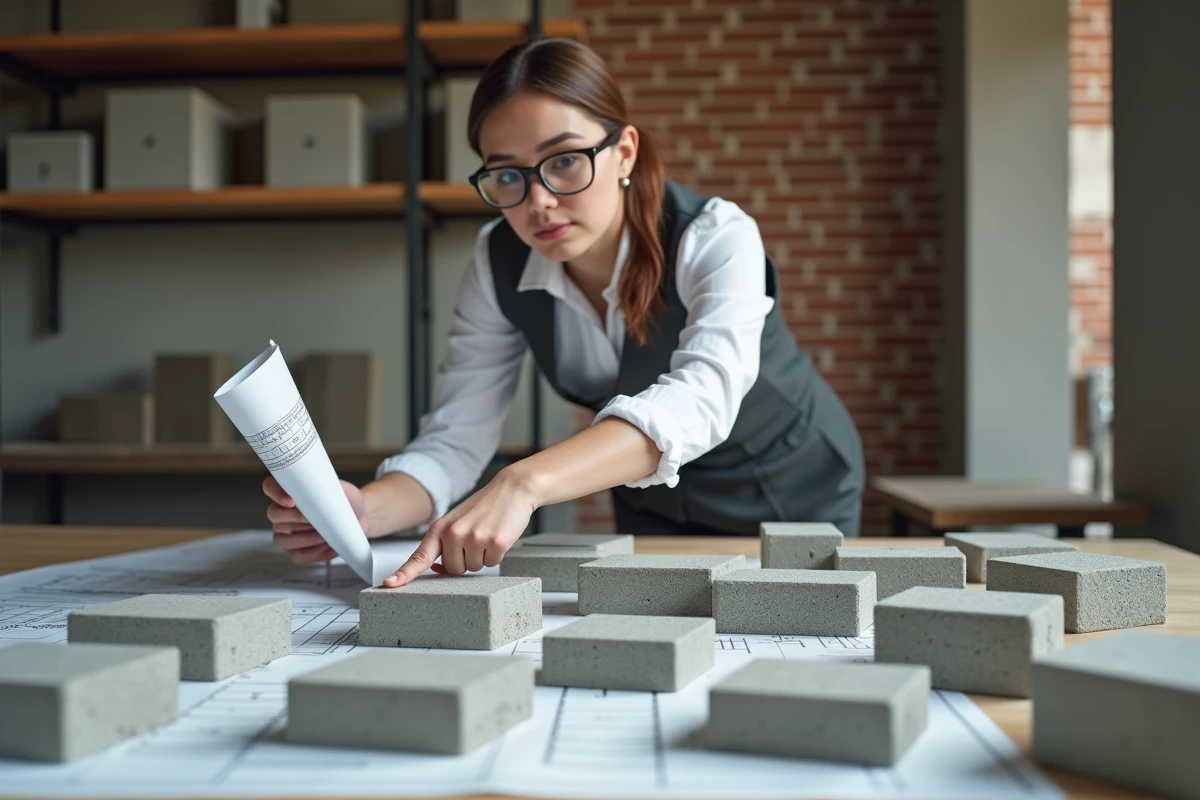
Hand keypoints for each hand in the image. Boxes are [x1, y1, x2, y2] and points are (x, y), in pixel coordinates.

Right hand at [264, 476, 367, 564]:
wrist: (359, 517)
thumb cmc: (346, 500)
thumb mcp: (341, 488)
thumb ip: (328, 487)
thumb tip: (320, 491)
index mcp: (290, 491)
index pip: (270, 486)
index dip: (275, 493)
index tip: (291, 501)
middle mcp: (283, 512)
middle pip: (274, 515)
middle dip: (295, 518)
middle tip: (314, 519)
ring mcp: (287, 533)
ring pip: (281, 539)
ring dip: (304, 539)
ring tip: (325, 536)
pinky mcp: (296, 550)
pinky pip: (296, 556)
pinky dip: (314, 554)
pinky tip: (330, 548)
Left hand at [383, 467, 538, 586]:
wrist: (512, 488)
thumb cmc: (484, 506)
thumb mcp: (458, 521)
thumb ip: (445, 544)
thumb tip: (439, 569)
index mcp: (440, 528)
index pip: (420, 556)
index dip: (404, 573)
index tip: (390, 584)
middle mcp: (454, 534)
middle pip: (454, 570)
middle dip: (466, 559)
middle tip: (476, 538)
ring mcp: (474, 539)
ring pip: (474, 568)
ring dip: (483, 556)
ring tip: (488, 534)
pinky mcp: (495, 543)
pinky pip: (492, 563)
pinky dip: (497, 554)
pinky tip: (499, 535)